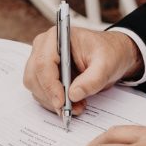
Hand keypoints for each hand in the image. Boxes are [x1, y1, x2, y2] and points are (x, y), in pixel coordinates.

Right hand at [24, 27, 142, 115]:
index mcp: (56, 37)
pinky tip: (72, 103)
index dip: (50, 85)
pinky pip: (41, 93)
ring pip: (35, 87)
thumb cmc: (108, 53)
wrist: (111, 55)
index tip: (62, 103)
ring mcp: (41, 61)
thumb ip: (93, 79)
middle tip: (72, 109)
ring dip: (53, 102)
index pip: (43, 62)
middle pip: (34, 76)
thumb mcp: (107, 65)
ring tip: (77, 106)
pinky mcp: (43, 75)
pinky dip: (54, 102)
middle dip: (51, 96)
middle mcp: (44, 47)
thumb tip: (73, 94)